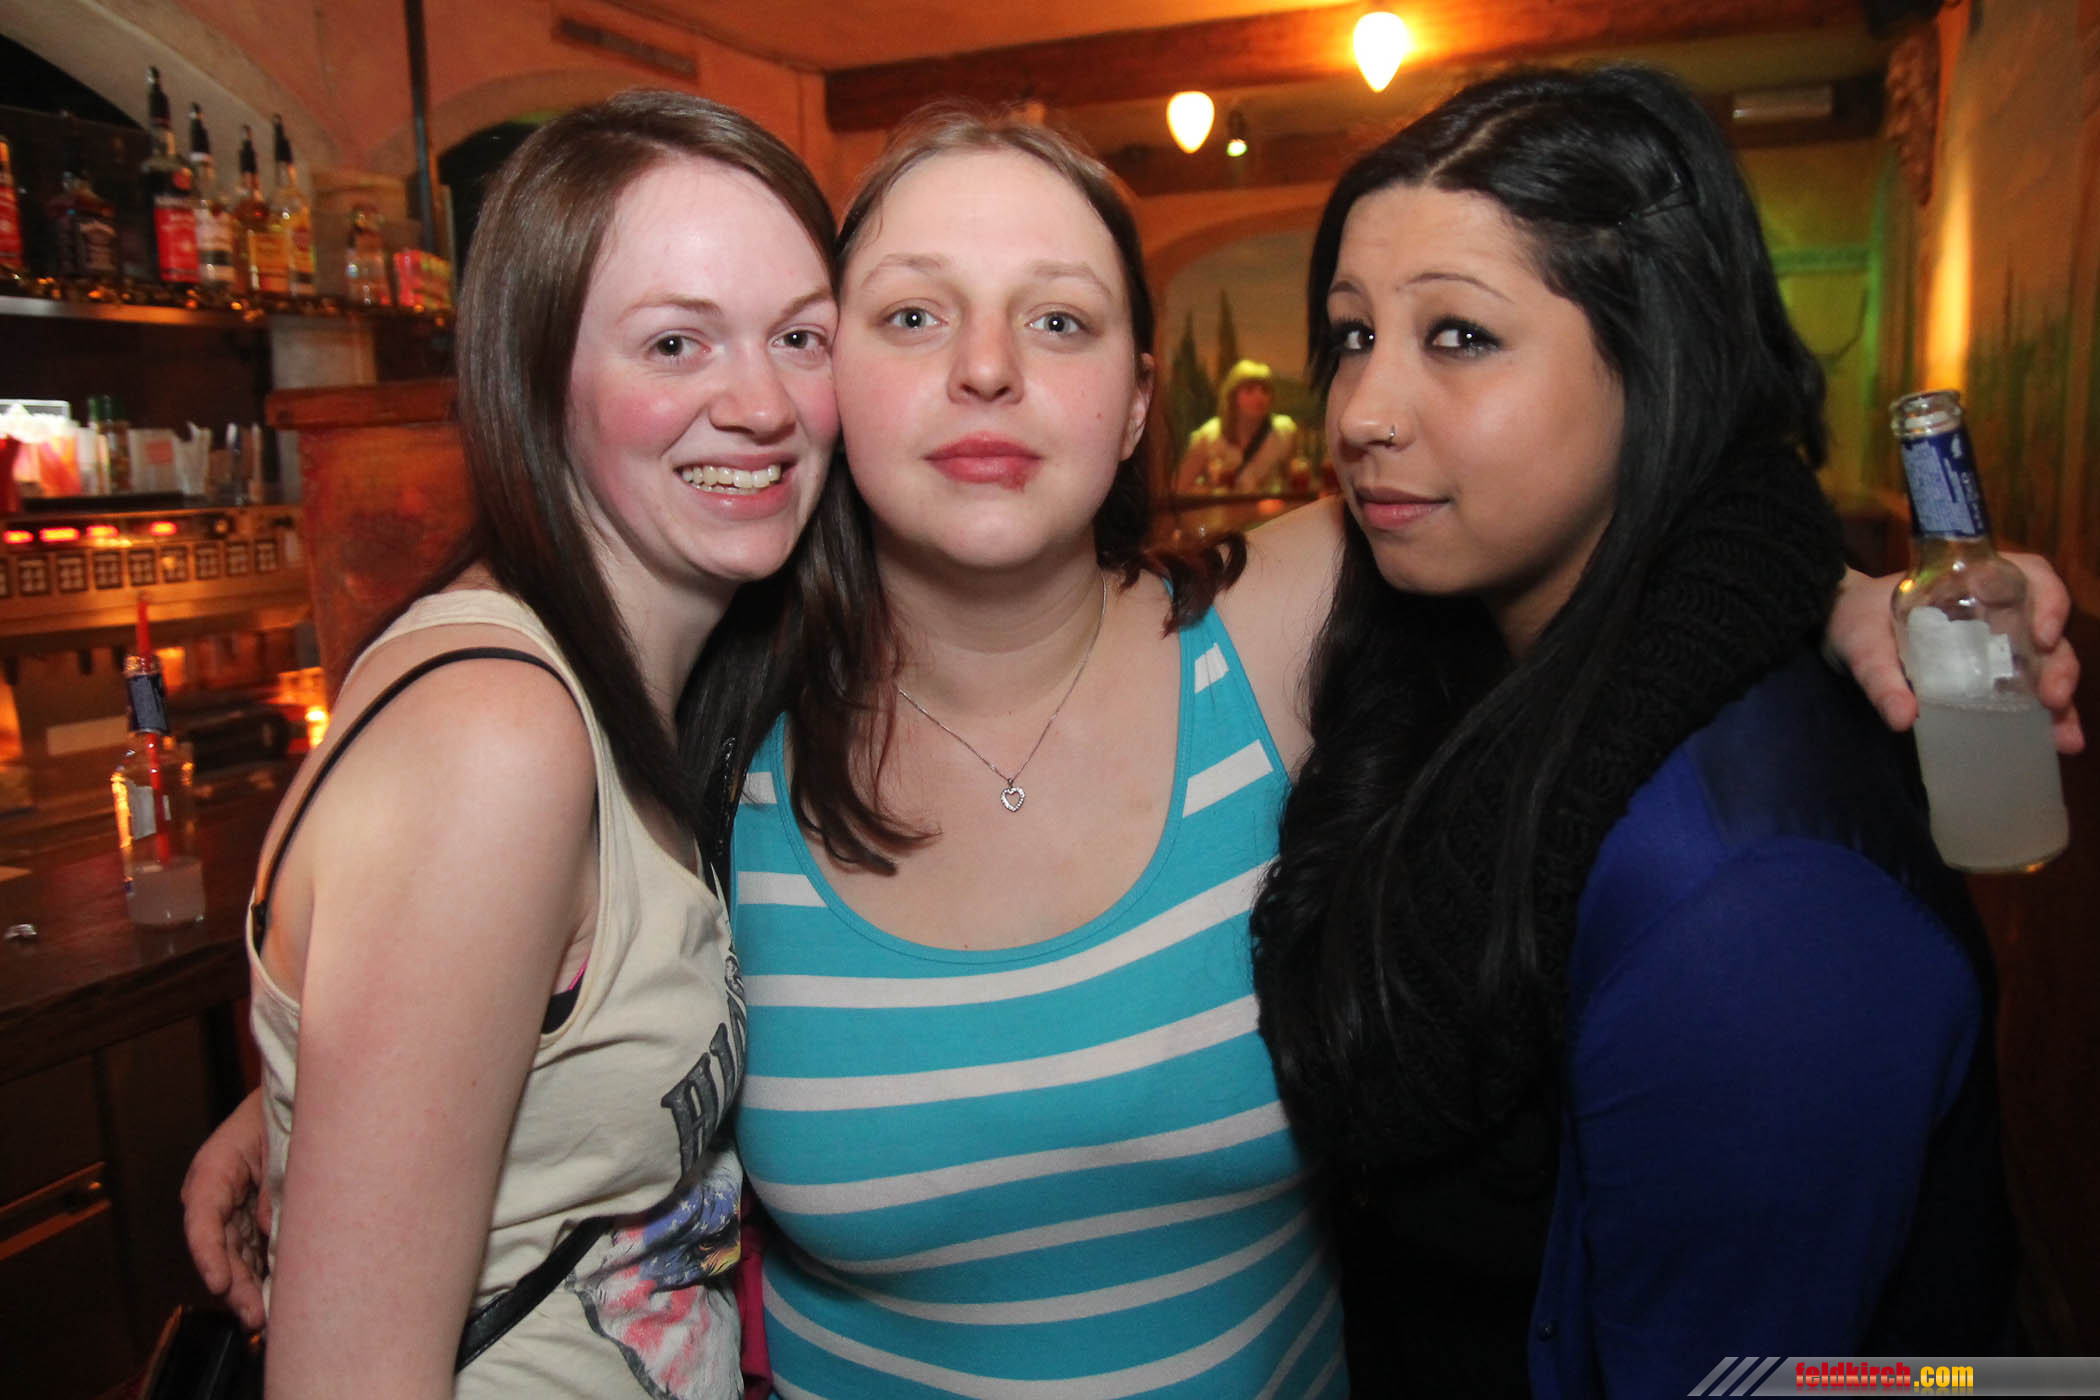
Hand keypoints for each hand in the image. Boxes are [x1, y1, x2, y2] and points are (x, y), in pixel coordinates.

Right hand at [180, 1088, 271, 1328]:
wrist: (294, 1095)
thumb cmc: (283, 1112)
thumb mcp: (282, 1143)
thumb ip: (274, 1188)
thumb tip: (271, 1232)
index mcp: (214, 1169)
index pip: (203, 1218)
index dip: (209, 1254)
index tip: (219, 1282)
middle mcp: (214, 1192)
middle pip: (217, 1246)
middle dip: (234, 1285)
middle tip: (254, 1316)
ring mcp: (231, 1205)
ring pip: (232, 1254)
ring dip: (245, 1286)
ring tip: (263, 1317)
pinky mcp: (249, 1214)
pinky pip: (248, 1248)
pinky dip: (257, 1271)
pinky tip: (270, 1295)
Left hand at [1828, 558, 2083, 752]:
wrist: (1835, 630)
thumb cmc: (1853, 620)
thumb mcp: (1860, 644)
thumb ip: (1879, 677)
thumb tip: (1904, 719)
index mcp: (1970, 584)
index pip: (2031, 576)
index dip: (2050, 601)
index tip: (2043, 636)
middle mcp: (1992, 613)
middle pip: (2046, 630)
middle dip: (2060, 665)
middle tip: (2053, 698)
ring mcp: (1992, 646)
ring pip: (2044, 665)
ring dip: (2061, 700)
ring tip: (2064, 738)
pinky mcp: (1984, 675)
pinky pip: (2023, 691)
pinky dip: (2042, 717)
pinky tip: (2053, 743)